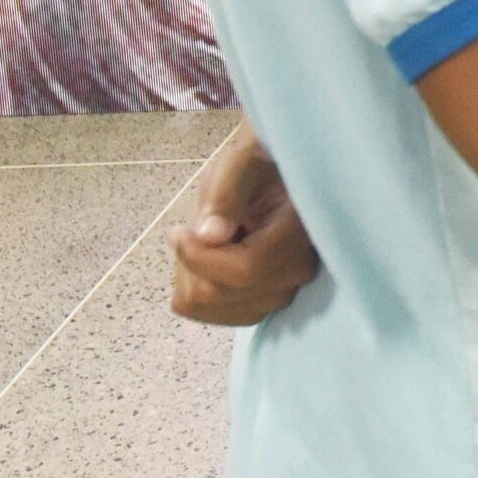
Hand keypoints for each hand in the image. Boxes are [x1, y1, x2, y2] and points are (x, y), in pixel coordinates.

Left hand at [168, 121, 318, 326]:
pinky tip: (209, 261)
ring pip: (214, 307)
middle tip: (191, 229)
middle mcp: (300, 269)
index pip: (245, 270)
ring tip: (205, 242)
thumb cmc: (256, 162)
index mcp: (301, 229)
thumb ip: (226, 193)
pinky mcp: (266, 304)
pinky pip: (214, 315)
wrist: (274, 178)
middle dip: (192, 264)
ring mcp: (286, 292)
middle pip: (224, 293)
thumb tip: (209, 235)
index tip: (177, 230)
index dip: (200, 258)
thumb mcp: (240, 163)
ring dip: (195, 277)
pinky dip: (200, 290)